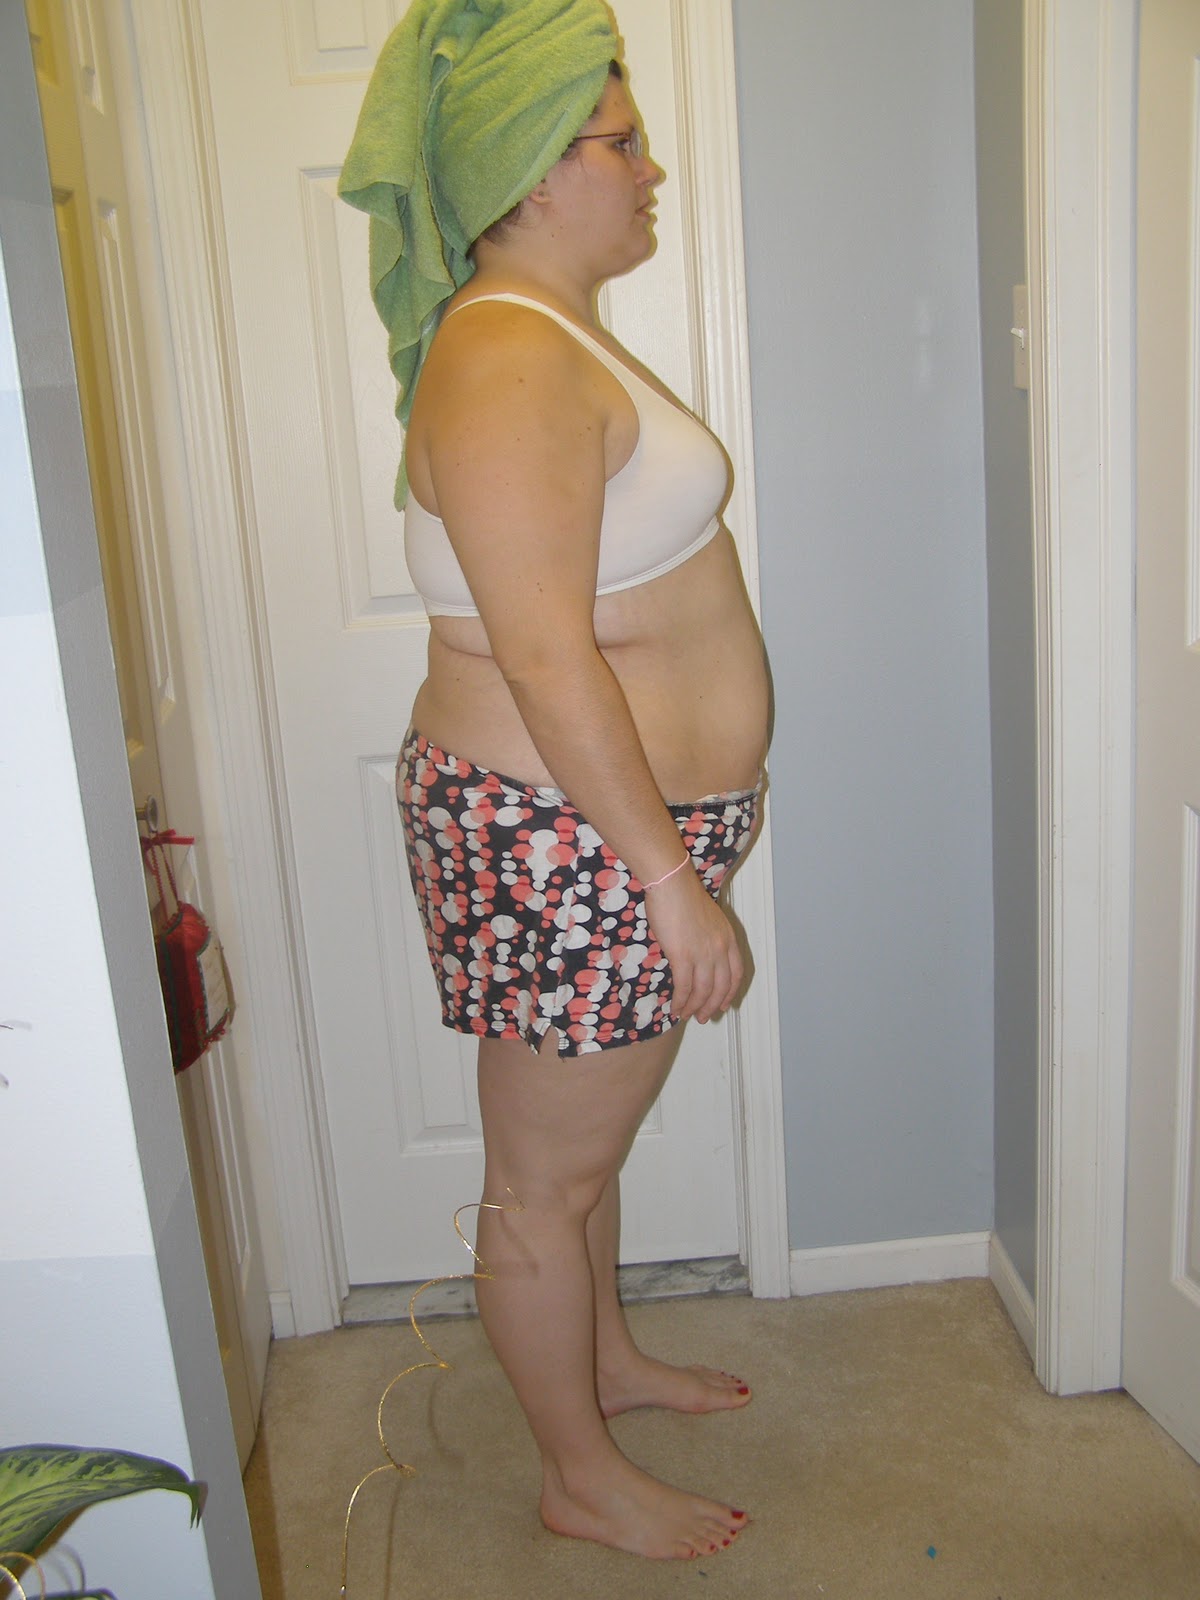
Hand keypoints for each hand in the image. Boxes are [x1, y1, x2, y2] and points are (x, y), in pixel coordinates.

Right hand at [644, 866, 742, 1023]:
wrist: (671, 884)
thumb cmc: (682, 894)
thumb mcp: (706, 918)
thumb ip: (707, 938)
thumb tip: (697, 956)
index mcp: (728, 938)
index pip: (736, 973)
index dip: (730, 992)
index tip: (724, 1004)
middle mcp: (720, 948)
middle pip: (721, 987)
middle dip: (712, 1006)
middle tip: (704, 1018)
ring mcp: (703, 953)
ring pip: (703, 991)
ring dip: (695, 1007)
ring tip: (687, 1016)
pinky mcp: (683, 956)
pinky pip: (685, 987)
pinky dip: (681, 1001)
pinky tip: (676, 1008)